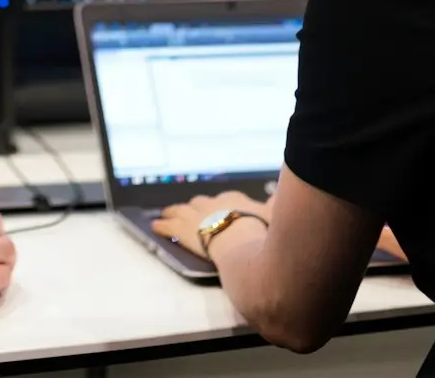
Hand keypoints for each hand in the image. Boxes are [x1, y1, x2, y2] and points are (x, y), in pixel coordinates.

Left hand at [151, 191, 270, 260]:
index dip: (218, 204)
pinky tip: (155, 226)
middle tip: (188, 210)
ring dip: (172, 212)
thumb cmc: (261, 228)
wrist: (242, 239)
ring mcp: (197, 216)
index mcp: (234, 199)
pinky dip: (162, 226)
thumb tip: (278, 195)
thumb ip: (275, 204)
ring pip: (181, 211)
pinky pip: (170, 227)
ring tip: (165, 214)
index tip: (217, 207)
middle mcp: (213, 204)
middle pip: (199, 203)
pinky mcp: (185, 231)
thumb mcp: (274, 214)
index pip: (224, 199)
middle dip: (193, 207)